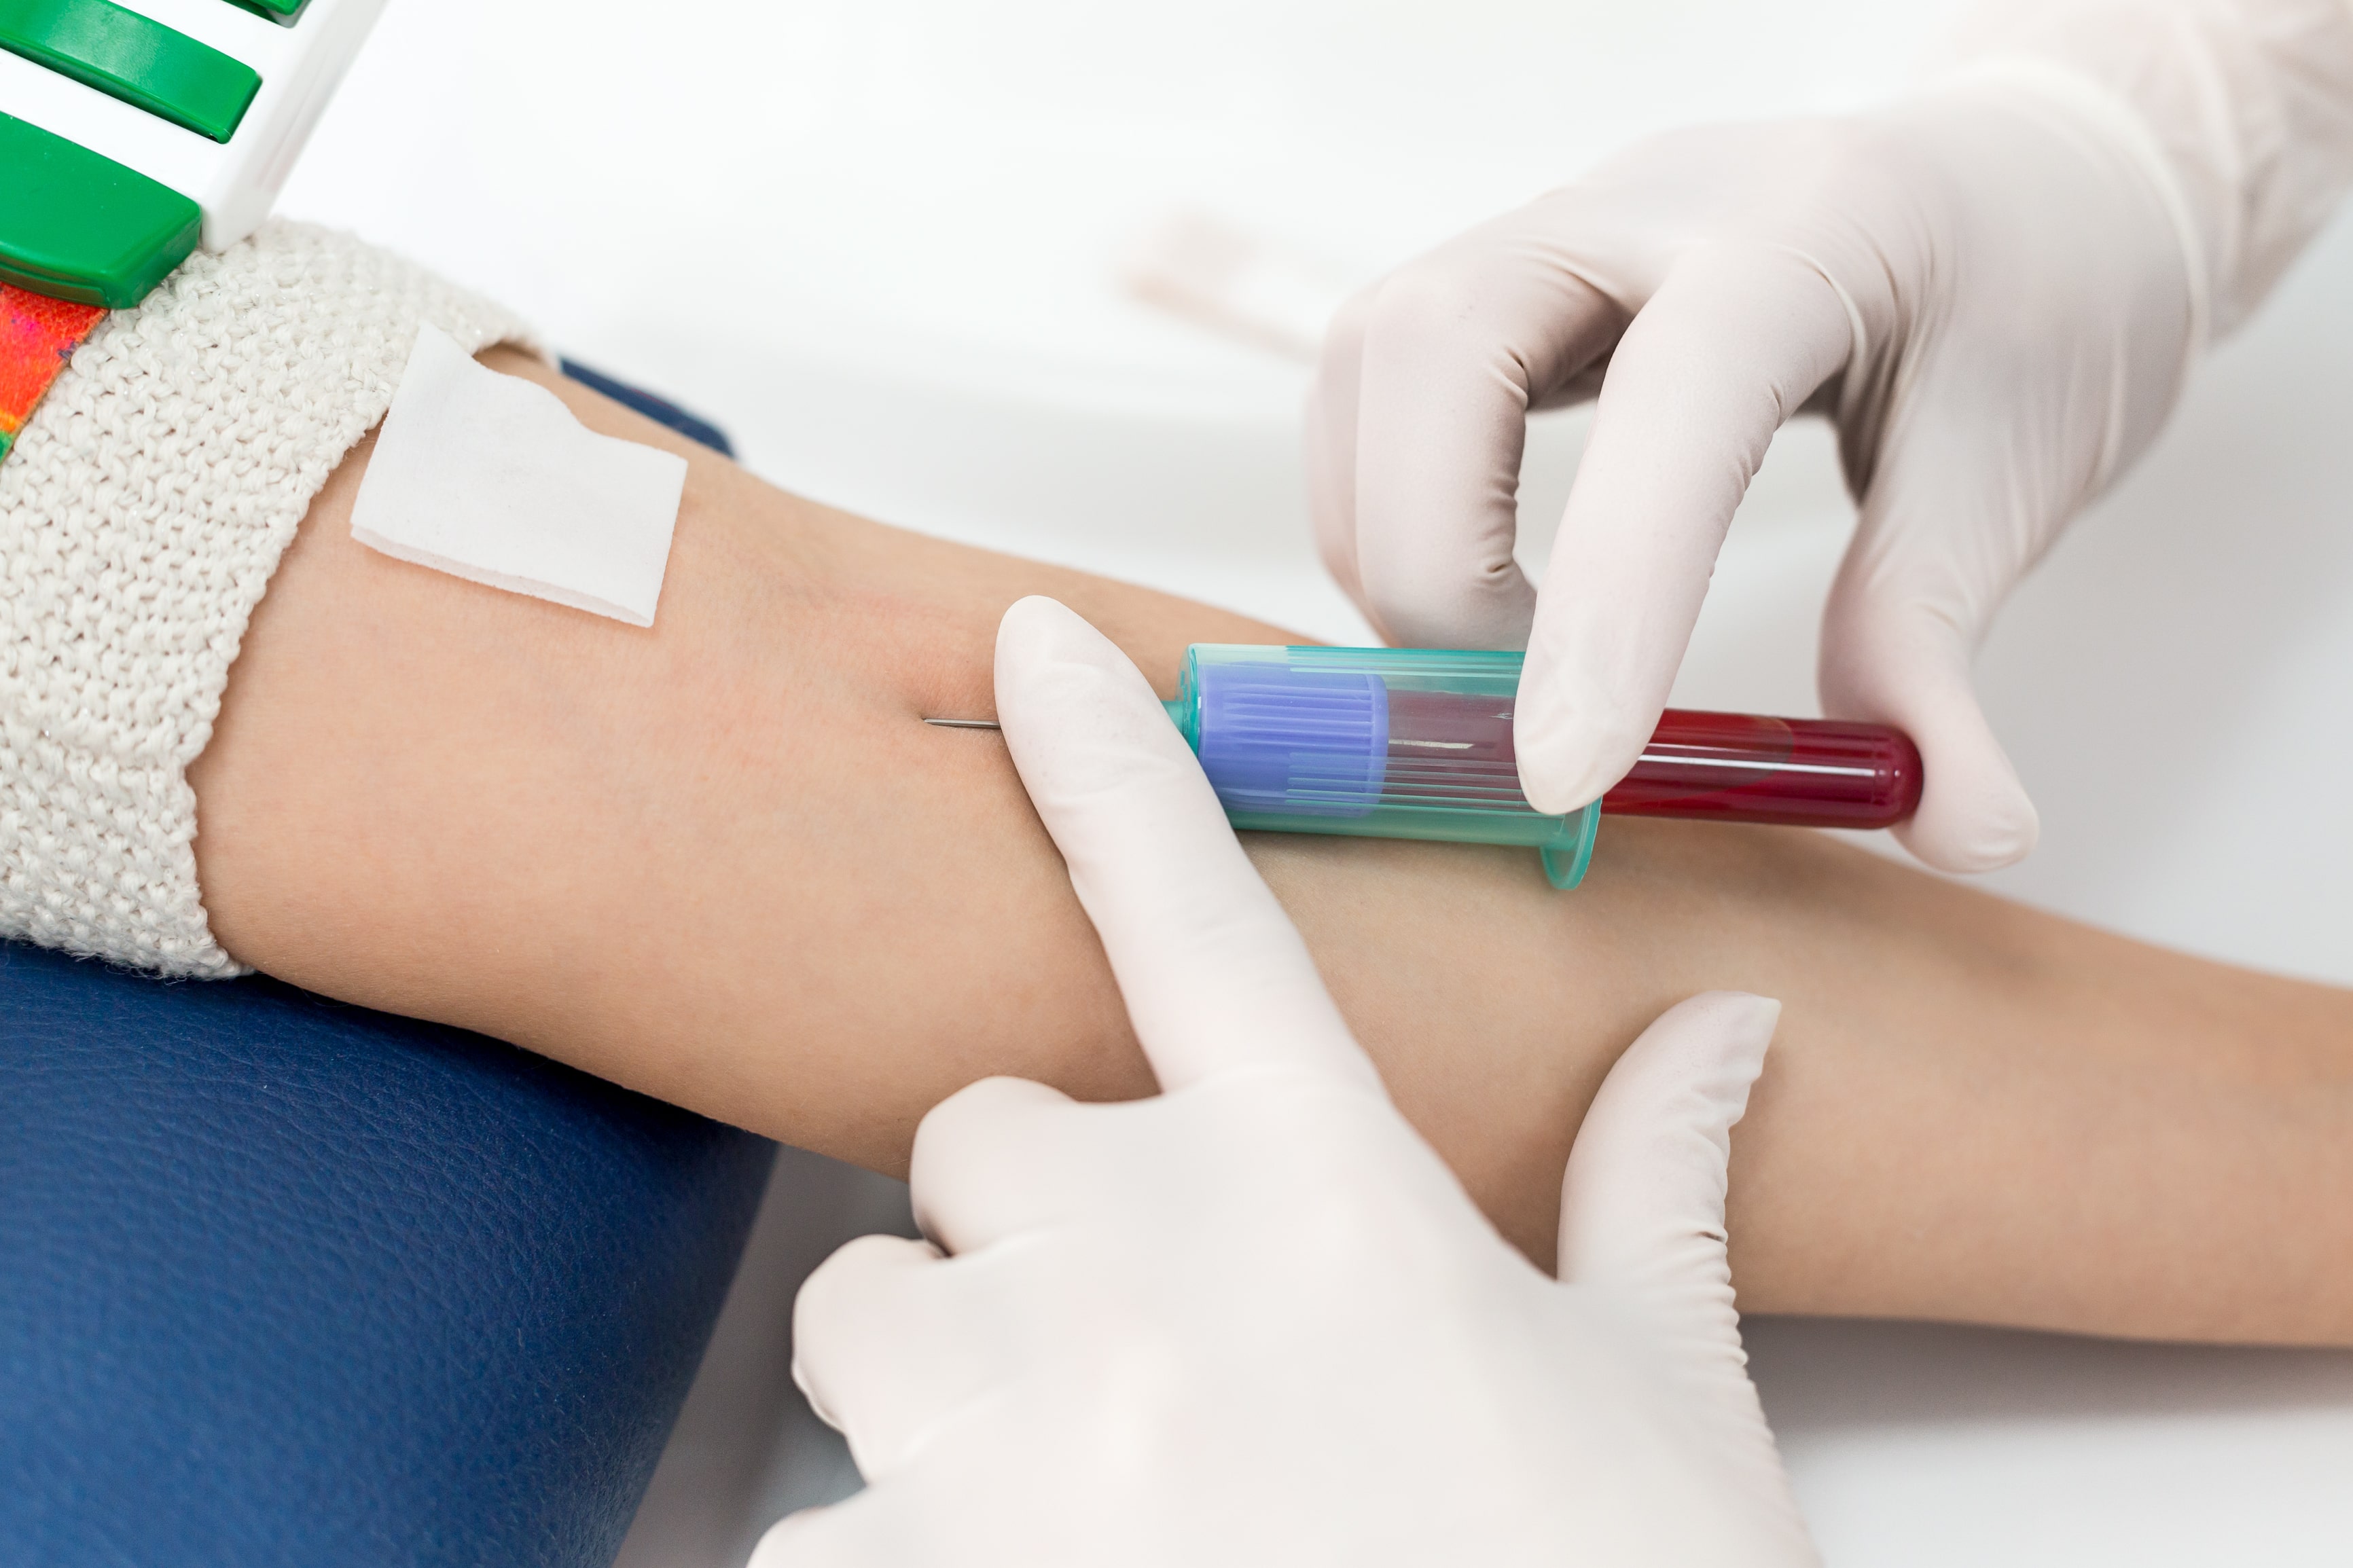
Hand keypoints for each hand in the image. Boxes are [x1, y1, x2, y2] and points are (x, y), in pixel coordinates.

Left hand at [750, 595, 1815, 1566]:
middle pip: (972, 1137)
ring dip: (941, 1377)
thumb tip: (1725, 1032)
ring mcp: (997, 1436)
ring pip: (866, 1311)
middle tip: (1150, 1346)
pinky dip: (887, 1563)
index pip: (1199, 907)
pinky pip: (811, 1526)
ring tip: (1085, 1492)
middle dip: (1033, 1224)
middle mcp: (1139, 1273)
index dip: (1111, 757)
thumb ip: (1656, 1191)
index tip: (1033, 648)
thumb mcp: (1662, 1406)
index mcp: (1329, 1196)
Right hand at [1306, 79, 2199, 869]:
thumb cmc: (2030, 302)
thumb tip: (1961, 831)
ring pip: (1377, 356)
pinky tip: (1468, 589)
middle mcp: (1653, 198)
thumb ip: (1941, 652)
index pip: (1679, 394)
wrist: (2017, 182)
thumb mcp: (2014, 473)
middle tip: (1512, 710)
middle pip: (1442, 341)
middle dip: (1434, 560)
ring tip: (1492, 660)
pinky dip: (1381, 509)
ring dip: (1388, 537)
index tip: (1567, 777)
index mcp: (1814, 226)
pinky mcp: (1506, 279)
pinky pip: (1374, 382)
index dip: (1609, 595)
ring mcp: (1560, 225)